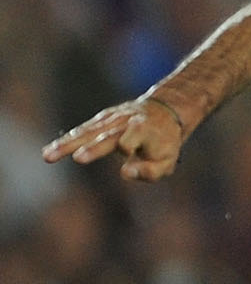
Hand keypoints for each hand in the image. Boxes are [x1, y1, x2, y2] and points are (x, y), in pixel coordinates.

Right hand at [45, 94, 191, 182]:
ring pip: (88, 131)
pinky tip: (50, 151)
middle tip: (79, 158)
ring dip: (68, 143)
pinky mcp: (101, 119)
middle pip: (108, 135)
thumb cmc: (165, 143)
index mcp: (147, 130)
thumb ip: (150, 170)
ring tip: (49, 156)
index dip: (129, 144)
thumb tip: (125, 173)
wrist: (165, 110)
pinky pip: (82, 130)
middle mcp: (127, 122)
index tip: (125, 154)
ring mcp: (112, 119)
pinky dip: (67, 140)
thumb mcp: (167, 160)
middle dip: (94, 147)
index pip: (134, 137)